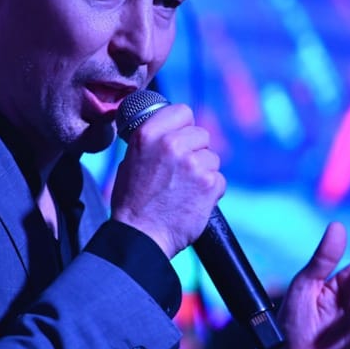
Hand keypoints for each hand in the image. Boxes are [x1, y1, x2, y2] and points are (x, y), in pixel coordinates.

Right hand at [111, 103, 224, 257]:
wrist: (141, 236)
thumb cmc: (132, 202)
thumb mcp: (130, 161)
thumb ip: (153, 142)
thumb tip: (172, 133)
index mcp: (149, 134)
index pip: (183, 111)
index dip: (184, 126)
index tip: (182, 138)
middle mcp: (172, 144)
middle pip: (202, 134)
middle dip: (196, 151)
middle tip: (182, 171)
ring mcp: (193, 163)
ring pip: (212, 158)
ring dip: (203, 172)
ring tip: (185, 189)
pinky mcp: (209, 184)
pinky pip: (219, 179)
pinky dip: (210, 191)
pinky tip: (193, 201)